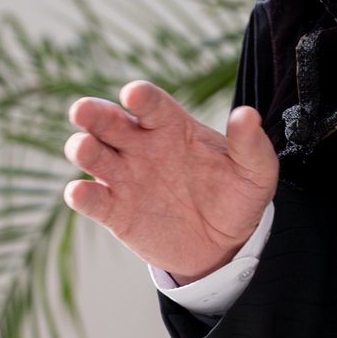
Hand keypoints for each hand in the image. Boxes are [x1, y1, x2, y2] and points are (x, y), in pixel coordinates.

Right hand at [63, 81, 277, 283]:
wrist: (224, 244)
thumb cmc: (237, 196)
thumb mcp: (255, 170)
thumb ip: (250, 143)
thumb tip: (247, 114)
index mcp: (174, 127)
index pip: (153, 105)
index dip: (141, 97)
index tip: (133, 93)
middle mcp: (143, 146)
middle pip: (111, 122)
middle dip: (95, 113)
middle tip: (83, 110)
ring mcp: (126, 178)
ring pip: (93, 155)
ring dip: (83, 148)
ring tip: (83, 147)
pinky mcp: (116, 212)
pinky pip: (92, 200)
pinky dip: (82, 194)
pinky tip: (81, 191)